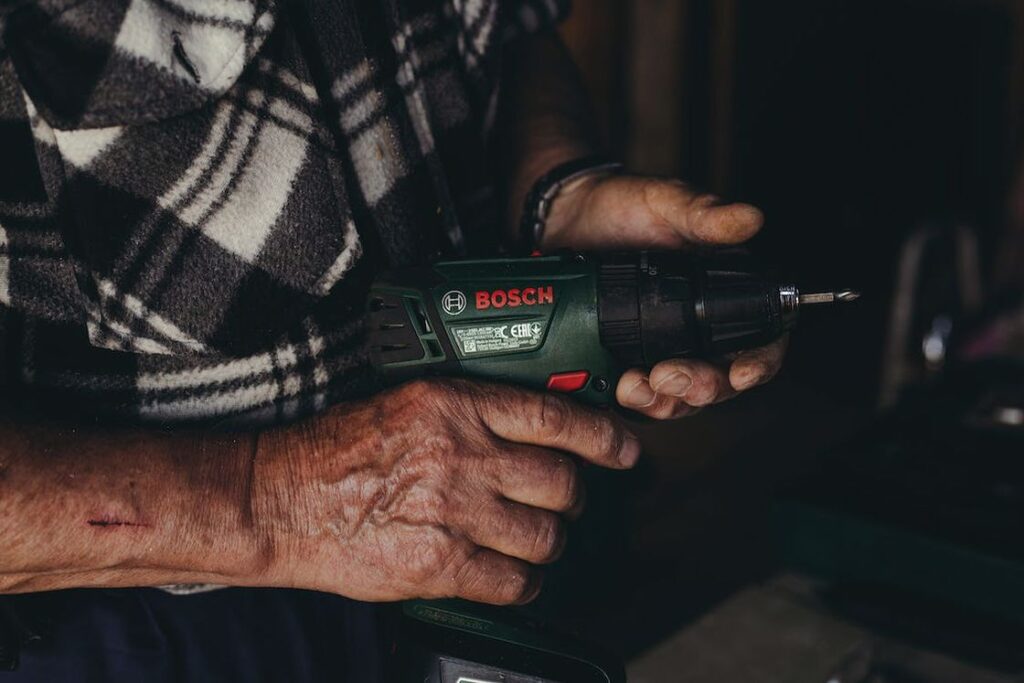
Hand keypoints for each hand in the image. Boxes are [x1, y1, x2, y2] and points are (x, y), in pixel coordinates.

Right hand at [252, 379, 637, 604]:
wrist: (282, 496)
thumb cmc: (338, 448)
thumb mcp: (408, 402)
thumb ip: (470, 411)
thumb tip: (531, 428)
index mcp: (456, 404)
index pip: (555, 418)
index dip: (604, 438)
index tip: (624, 449)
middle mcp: (463, 454)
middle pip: (562, 483)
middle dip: (572, 498)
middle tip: (561, 502)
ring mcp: (454, 512)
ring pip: (546, 536)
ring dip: (549, 542)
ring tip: (532, 539)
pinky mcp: (439, 565)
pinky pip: (514, 583)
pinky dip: (523, 583)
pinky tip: (511, 575)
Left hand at [542, 173, 786, 418]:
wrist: (567, 217)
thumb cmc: (625, 206)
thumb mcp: (665, 202)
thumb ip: (704, 215)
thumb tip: (748, 219)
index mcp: (723, 296)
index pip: (761, 341)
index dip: (760, 363)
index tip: (741, 373)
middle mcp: (698, 331)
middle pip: (720, 381)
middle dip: (700, 388)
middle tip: (670, 378)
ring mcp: (662, 350)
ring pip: (679, 397)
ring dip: (664, 400)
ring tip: (635, 384)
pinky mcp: (626, 362)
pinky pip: (638, 395)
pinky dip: (632, 399)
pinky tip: (617, 388)